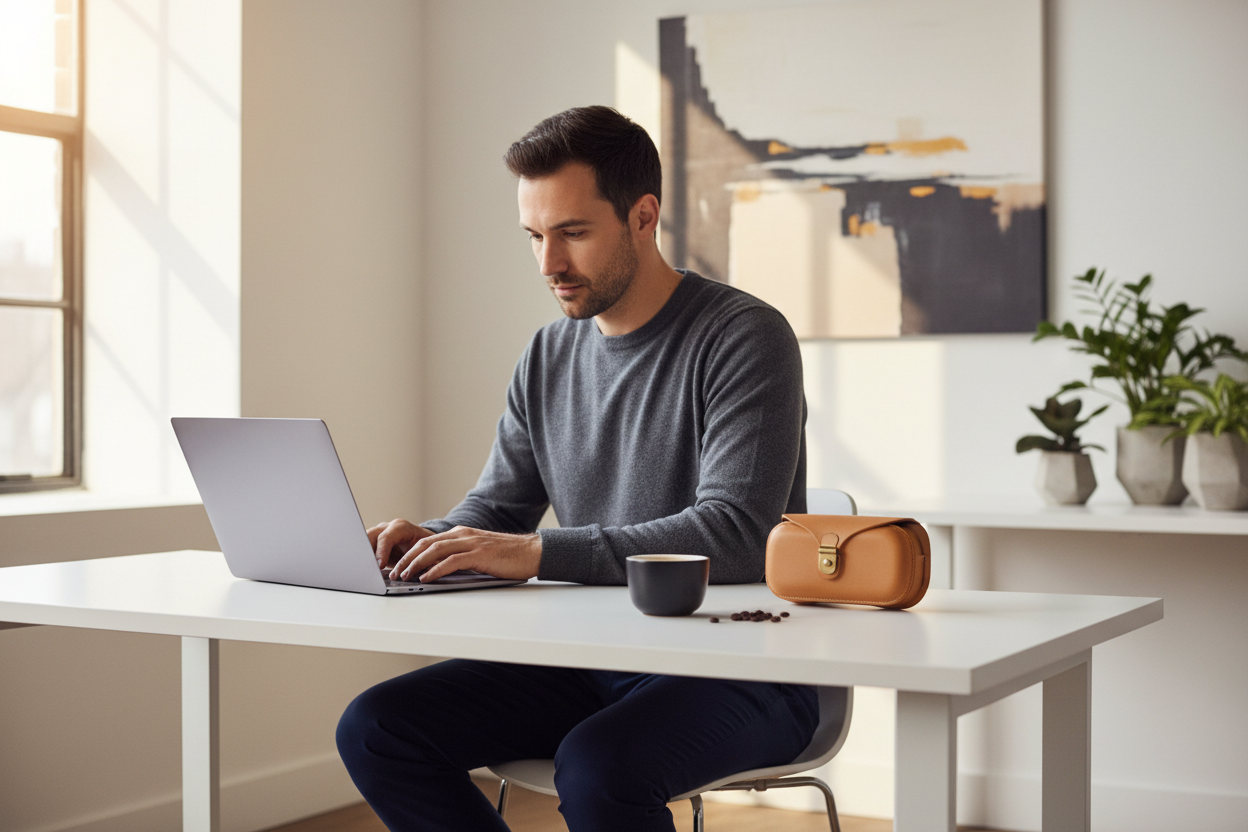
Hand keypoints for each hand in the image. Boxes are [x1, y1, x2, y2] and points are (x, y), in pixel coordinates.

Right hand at [368, 519, 435, 569]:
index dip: (381, 551)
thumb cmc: (426, 547)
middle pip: (370, 536)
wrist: (424, 544)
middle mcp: (387, 528)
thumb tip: (414, 572)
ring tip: (364, 570)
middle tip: (367, 567)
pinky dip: (364, 559)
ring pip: (364, 542)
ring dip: (363, 555)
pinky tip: (365, 569)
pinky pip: (364, 549)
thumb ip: (419, 559)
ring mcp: (378, 534)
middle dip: (366, 551)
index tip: (380, 565)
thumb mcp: (426, 551)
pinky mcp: (373, 543)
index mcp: (401, 527)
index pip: (386, 537)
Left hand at [388, 526, 541, 582]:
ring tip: (404, 576)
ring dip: (416, 565)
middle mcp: (463, 535)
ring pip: (434, 551)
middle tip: (393, 572)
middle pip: (426, 544)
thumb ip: (460, 558)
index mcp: (461, 534)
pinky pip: (451, 561)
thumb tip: (439, 571)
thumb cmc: (508, 556)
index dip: (409, 553)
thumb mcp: (479, 554)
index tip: (397, 566)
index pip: (428, 541)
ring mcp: (471, 543)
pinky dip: (435, 570)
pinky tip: (426, 578)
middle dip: (407, 559)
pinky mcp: (479, 554)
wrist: (532, 552)